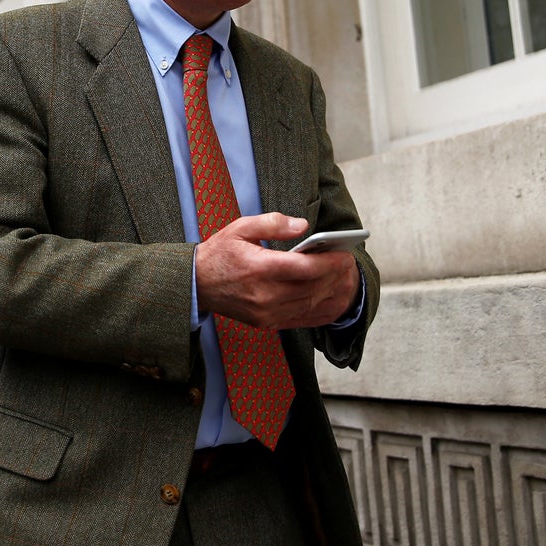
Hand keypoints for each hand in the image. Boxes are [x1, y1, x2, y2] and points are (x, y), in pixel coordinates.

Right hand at [195, 213, 361, 329]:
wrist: (197, 284)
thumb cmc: (220, 253)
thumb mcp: (241, 227)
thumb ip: (274, 223)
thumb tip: (303, 226)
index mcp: (259, 268)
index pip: (303, 268)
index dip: (328, 262)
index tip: (344, 254)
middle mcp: (264, 294)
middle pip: (311, 287)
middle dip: (334, 276)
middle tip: (349, 264)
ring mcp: (265, 312)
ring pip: (308, 304)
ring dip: (330, 292)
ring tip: (344, 279)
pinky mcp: (265, 323)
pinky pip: (300, 320)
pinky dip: (319, 311)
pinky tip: (331, 300)